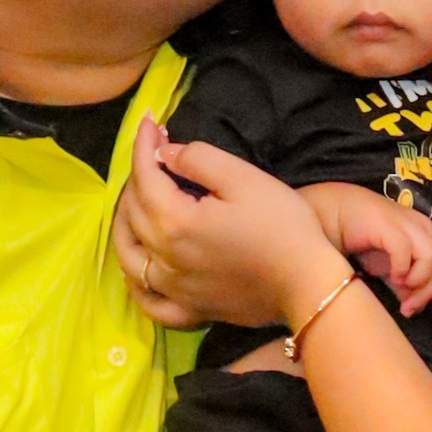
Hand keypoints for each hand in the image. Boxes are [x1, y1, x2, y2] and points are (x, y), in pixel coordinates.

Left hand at [115, 121, 344, 334]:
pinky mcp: (190, 309)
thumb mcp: (243, 178)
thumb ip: (198, 159)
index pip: (145, 176)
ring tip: (132, 203)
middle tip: (152, 152)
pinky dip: (135, 284)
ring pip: (129, 256)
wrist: (307, 283)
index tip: (149, 122)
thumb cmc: (281, 226)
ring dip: (123, 224)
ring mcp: (174, 289)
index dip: (144, 145)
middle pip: (133, 211)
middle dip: (137, 175)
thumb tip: (166, 154)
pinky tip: (138, 269)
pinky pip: (148, 302)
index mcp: (174, 222)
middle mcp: (164, 258)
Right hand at [313, 183, 431, 325]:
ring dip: (419, 282)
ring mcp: (409, 225)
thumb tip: (415, 304)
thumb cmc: (363, 240)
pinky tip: (392, 277)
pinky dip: (402, 269)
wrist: (335, 215)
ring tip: (400, 291)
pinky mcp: (391, 226)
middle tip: (408, 309)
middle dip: (427, 293)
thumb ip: (405, 284)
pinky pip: (406, 251)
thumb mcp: (389, 268)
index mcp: (428, 237)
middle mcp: (423, 228)